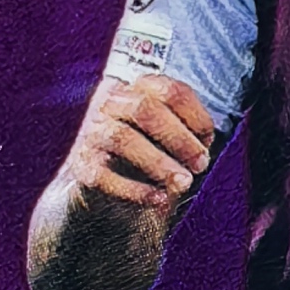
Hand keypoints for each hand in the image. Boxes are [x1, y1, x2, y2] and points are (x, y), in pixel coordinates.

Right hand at [59, 69, 216, 213]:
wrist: (102, 191)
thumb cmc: (146, 159)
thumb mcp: (167, 140)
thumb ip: (187, 134)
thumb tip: (203, 145)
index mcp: (136, 89)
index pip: (168, 90)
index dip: (194, 114)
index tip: (208, 139)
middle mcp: (109, 104)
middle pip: (145, 109)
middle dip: (179, 138)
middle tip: (200, 164)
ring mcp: (92, 133)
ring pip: (124, 138)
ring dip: (159, 163)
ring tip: (183, 183)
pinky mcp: (81, 166)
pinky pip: (106, 176)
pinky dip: (137, 190)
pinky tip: (160, 200)